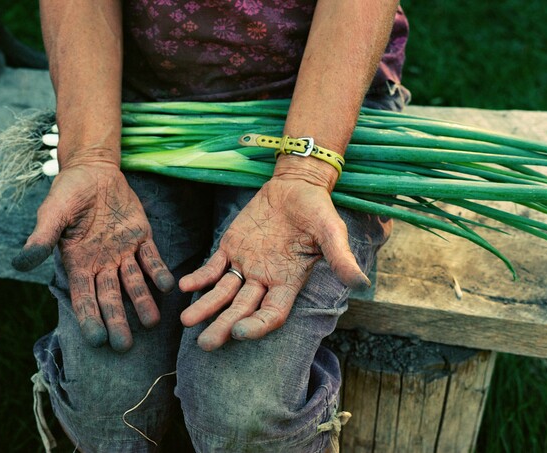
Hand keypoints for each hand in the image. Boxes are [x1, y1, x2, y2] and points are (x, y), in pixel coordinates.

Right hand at [12, 163, 173, 350]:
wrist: (93, 172)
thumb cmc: (68, 193)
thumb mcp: (52, 213)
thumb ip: (42, 238)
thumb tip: (20, 263)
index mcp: (78, 262)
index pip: (83, 297)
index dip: (90, 318)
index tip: (97, 339)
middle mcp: (102, 263)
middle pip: (110, 297)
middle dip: (117, 320)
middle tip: (125, 346)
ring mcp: (123, 252)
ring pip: (134, 282)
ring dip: (143, 301)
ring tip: (152, 322)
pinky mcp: (141, 237)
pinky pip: (151, 258)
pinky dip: (158, 271)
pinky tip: (167, 286)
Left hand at [179, 175, 369, 350]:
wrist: (295, 186)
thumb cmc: (317, 210)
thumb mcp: (331, 231)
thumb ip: (340, 257)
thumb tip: (361, 283)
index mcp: (288, 282)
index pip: (272, 313)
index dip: (258, 325)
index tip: (241, 333)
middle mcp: (265, 279)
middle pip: (242, 310)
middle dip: (224, 326)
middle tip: (205, 344)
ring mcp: (246, 265)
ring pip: (223, 293)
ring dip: (206, 306)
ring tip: (186, 320)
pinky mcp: (230, 248)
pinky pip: (213, 266)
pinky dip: (200, 276)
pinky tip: (185, 285)